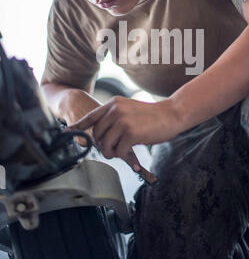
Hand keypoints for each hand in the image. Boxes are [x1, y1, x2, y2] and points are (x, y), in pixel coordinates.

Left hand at [66, 96, 180, 167]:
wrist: (172, 114)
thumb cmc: (152, 115)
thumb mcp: (129, 109)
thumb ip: (114, 118)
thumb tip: (101, 134)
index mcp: (113, 103)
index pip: (90, 116)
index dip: (78, 127)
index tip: (67, 133)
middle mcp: (115, 110)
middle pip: (96, 135)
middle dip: (102, 146)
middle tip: (113, 149)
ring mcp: (122, 121)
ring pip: (105, 144)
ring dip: (111, 152)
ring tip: (122, 151)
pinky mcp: (131, 133)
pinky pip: (118, 150)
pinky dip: (123, 155)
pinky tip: (131, 153)